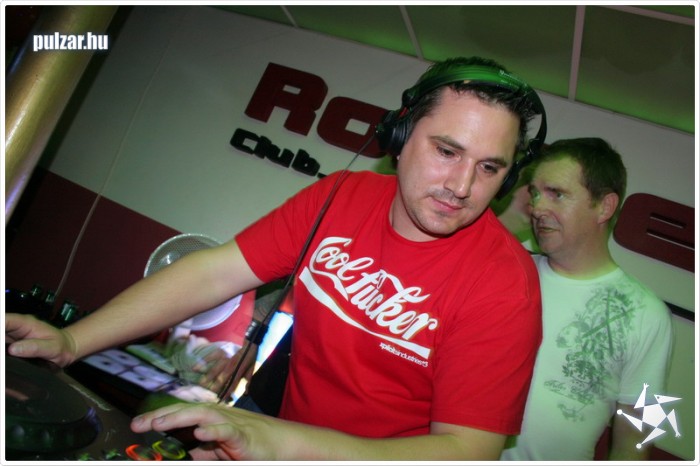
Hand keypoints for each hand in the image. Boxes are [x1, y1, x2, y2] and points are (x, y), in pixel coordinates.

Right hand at [5, 313, 78, 366]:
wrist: (66, 348)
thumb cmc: (61, 346)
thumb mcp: (52, 348)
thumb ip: (35, 347)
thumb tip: (13, 349)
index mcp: (26, 323)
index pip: (5, 320)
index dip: (0, 325)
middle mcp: (17, 327)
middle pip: (1, 327)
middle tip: (3, 352)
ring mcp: (13, 335)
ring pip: (0, 335)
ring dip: (0, 344)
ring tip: (4, 356)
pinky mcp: (12, 343)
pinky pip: (3, 343)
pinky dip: (2, 352)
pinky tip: (4, 357)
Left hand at [131, 402, 291, 459]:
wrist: (282, 445)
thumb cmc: (250, 445)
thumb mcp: (219, 450)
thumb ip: (200, 451)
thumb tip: (178, 453)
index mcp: (209, 420)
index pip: (179, 416)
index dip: (157, 418)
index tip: (136, 425)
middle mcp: (217, 417)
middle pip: (185, 411)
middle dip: (161, 416)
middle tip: (138, 424)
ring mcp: (230, 423)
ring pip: (202, 415)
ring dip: (180, 418)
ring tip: (159, 423)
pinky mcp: (243, 435)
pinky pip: (226, 431)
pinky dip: (213, 431)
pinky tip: (199, 433)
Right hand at [195, 343, 258, 399]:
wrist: (250, 343)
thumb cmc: (250, 358)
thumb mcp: (252, 370)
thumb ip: (248, 381)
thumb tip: (245, 393)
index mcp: (239, 371)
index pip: (232, 383)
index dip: (227, 392)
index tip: (221, 399)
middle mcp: (231, 365)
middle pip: (221, 378)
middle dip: (215, 387)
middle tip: (207, 394)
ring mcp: (226, 358)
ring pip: (215, 369)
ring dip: (207, 377)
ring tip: (200, 384)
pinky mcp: (221, 352)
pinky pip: (211, 357)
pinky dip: (203, 362)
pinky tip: (194, 368)